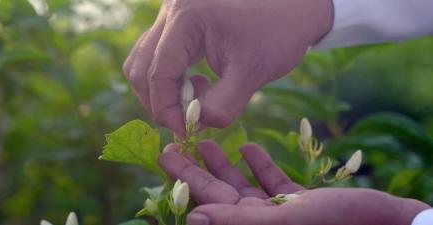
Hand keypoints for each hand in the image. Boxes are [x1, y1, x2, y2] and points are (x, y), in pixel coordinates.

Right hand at [123, 0, 333, 135]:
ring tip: (196, 98)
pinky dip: (169, 76)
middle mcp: (171, 10)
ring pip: (143, 60)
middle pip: (140, 66)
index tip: (185, 132)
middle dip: (158, 101)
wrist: (295, 6)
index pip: (157, 73)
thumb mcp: (252, 73)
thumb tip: (193, 124)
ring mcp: (172, 12)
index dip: (165, 110)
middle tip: (187, 120)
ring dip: (162, 89)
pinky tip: (198, 83)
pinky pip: (157, 53)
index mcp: (187, 18)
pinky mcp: (178, 20)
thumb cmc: (279, 34)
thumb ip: (220, 106)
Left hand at [159, 140, 430, 224]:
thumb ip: (238, 220)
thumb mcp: (285, 219)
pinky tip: (249, 147)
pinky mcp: (298, 202)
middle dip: (198, 168)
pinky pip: (272, 183)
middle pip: (219, 192)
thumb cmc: (338, 223)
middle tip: (177, 143)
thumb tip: (193, 219)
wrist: (386, 222)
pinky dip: (260, 165)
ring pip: (242, 186)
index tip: (167, 154)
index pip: (208, 203)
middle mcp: (261, 221)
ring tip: (208, 141)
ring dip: (226, 163)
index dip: (186, 179)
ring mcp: (279, 212)